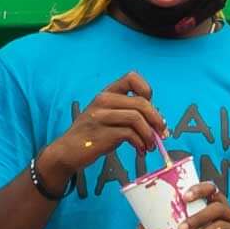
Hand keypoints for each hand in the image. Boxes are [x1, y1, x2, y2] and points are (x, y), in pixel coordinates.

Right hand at [43, 78, 171, 191]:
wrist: (68, 151)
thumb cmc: (93, 133)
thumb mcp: (108, 116)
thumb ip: (128, 112)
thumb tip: (158, 120)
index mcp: (107, 93)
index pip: (132, 77)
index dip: (146, 90)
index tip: (151, 107)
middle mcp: (104, 100)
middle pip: (141, 102)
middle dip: (157, 119)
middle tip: (161, 133)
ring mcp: (101, 116)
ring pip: (137, 118)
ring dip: (149, 135)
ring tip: (150, 146)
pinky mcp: (102, 133)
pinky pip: (130, 134)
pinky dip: (140, 144)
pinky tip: (140, 150)